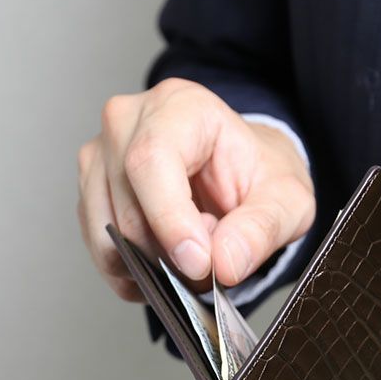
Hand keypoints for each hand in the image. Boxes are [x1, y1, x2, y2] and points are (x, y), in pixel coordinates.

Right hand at [77, 77, 313, 299]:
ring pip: (108, 233)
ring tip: (194, 258)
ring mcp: (102, 157)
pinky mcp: (93, 193)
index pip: (152, 161)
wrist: (242, 176)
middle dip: (170, 253)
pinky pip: (101, 248)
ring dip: (153, 265)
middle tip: (211, 267)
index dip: (171, 220)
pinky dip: (135, 272)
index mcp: (180, 107)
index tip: (199, 263)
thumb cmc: (261, 176)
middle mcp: (128, 123)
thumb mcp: (287, 201)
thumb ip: (261, 229)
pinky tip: (168, 267)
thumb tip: (224, 262)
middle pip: (128, 205)